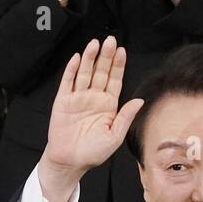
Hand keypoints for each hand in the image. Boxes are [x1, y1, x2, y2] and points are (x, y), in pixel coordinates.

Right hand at [37, 37, 141, 201]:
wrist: (70, 161)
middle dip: (106, 56)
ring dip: (89, 58)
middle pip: (101, 72)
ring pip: (85, 73)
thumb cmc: (93, 152)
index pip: (115, 80)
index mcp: (108, 105)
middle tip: (110, 40)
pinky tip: (76, 58)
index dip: (119, 65)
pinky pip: (67, 82)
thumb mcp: (115, 136)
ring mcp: (78, 98)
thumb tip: (139, 100)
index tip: (122, 51)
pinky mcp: (63, 102)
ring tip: (95, 43)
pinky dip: (71, 70)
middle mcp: (94, 98)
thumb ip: (125, 117)